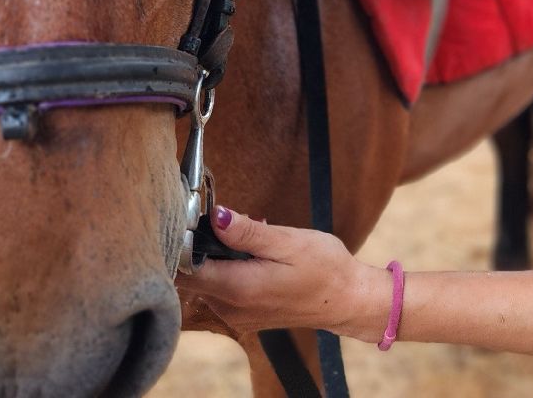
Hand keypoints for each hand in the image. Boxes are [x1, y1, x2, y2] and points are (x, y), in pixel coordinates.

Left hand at [180, 207, 390, 342]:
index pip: (184, 267)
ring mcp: (235, 316)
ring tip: (256, 241)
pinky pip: (221, 290)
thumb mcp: (288, 242)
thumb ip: (246, 233)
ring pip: (207, 281)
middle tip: (238, 225)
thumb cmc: (324, 268)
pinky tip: (257, 258)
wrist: (348, 301)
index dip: (185, 241)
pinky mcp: (242, 317)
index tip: (200, 220)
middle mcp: (229, 308)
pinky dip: (230, 270)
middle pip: (192, 274)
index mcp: (238, 288)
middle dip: (205, 246)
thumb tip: (215, 216)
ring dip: (220, 257)